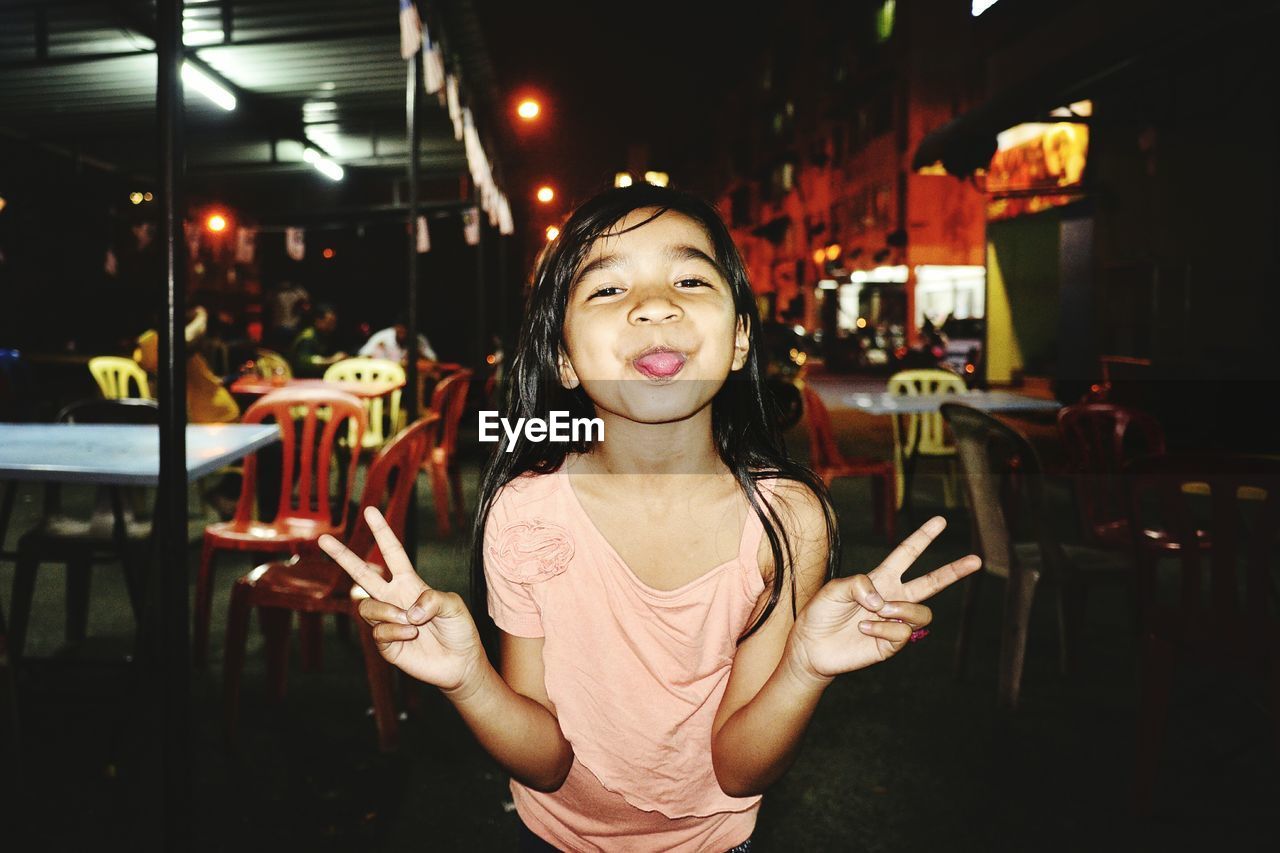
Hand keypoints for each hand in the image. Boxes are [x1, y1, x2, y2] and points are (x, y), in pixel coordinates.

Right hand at [319, 507, 483, 692]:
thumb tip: (407, 611)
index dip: (382, 532)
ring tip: (411, 623)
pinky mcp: (385, 644)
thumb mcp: (453, 605)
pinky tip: (411, 636)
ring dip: (388, 612)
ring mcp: (387, 620)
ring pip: (367, 606)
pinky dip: (395, 632)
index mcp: (410, 583)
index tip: (370, 511)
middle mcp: (394, 598)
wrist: (460, 662)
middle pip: (362, 573)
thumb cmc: (459, 629)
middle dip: (342, 556)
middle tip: (323, 538)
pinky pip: (378, 632)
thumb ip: (432, 600)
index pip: (392, 552)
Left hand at [787, 516, 980, 684]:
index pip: (907, 555)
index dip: (923, 538)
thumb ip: (859, 584)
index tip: (940, 521)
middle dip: (954, 571)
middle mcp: (892, 598)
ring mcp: (894, 622)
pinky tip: (864, 628)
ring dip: (900, 609)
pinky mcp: (891, 645)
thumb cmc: (821, 613)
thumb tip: (884, 600)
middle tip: (977, 560)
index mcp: (881, 579)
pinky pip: (903, 633)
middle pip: (932, 583)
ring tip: (877, 611)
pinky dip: (883, 628)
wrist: (810, 647)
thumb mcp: (835, 588)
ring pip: (922, 612)